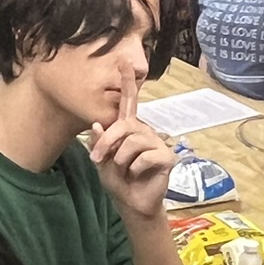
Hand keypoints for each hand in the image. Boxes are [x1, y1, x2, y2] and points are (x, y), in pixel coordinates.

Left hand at [89, 77, 175, 220]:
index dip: (127, 82)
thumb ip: (99, 143)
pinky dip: (135, 169)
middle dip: (107, 143)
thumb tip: (97, 124)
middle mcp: (144, 131)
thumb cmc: (118, 179)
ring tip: (125, 170)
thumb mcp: (102, 161)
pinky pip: (144, 157)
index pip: (129, 102)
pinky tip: (139, 174)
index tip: (124, 61)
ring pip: (132, 143)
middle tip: (98, 159)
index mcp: (129, 128)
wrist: (132, 202)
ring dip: (121, 160)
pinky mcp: (166, 157)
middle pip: (124, 125)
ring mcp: (157, 143)